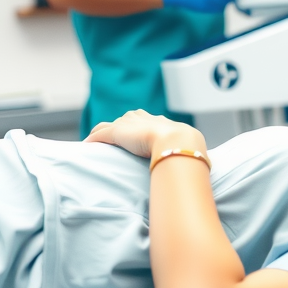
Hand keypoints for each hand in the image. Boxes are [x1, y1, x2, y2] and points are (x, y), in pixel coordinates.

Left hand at [84, 110, 203, 157]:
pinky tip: (86, 146)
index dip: (137, 128)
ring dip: (102, 134)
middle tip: (113, 141)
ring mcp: (128, 125)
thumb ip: (189, 155)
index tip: (134, 138)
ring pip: (108, 126)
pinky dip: (92, 140)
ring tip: (95, 144)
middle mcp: (142, 118)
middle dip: (118, 128)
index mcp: (158, 121)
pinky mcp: (116, 133)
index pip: (143, 120)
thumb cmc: (187, 147)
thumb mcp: (189, 149)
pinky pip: (99, 135)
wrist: (178, 142)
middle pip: (124, 120)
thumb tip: (201, 170)